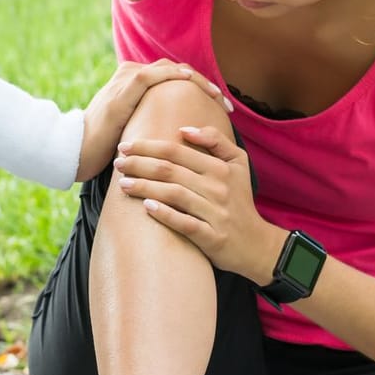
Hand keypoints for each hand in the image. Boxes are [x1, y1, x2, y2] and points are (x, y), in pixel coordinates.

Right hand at [77, 60, 231, 181]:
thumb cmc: (103, 148)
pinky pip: (149, 75)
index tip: (221, 107)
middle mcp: (129, 75)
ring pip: (168, 68)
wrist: (73, 152)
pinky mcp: (120, 91)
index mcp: (133, 83)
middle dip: (204, 84)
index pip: (174, 78)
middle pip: (176, 70)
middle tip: (226, 104)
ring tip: (217, 96)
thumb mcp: (133, 132)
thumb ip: (152, 125)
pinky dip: (170, 75)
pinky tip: (188, 80)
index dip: (200, 88)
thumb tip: (179, 138)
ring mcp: (124, 81)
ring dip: (195, 80)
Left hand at [113, 125, 284, 282]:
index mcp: (221, 167)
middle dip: (139, 164)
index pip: (177, 151)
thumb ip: (216, 141)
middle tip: (118, 163)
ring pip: (174, 194)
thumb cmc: (239, 200)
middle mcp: (218, 188)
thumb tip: (185, 130)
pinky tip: (145, 208)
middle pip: (170, 170)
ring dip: (145, 187)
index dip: (148, 146)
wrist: (257, 244)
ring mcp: (216, 213)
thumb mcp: (238, 164)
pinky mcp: (213, 237)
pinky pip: (185, 223)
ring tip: (123, 184)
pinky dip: (165, 214)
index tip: (126, 146)